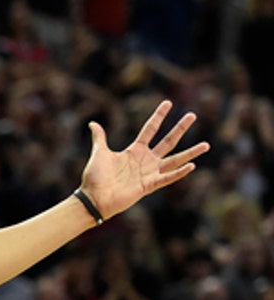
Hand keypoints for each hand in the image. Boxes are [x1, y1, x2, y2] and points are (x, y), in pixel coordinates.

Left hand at [81, 100, 208, 219]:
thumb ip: (100, 138)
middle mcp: (145, 160)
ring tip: (206, 145)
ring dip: (190, 153)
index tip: (168, 103)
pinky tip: (192, 165)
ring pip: (175, 160)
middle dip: (180, 128)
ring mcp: (149, 173)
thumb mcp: (99, 152)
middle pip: (168, 141)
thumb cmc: (95, 177)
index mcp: (135, 151)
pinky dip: (179, 173)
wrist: (93, 197)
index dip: (159, 116)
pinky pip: (167, 178)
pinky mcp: (149, 186)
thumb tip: (92, 123)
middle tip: (192, 115)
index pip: (150, 129)